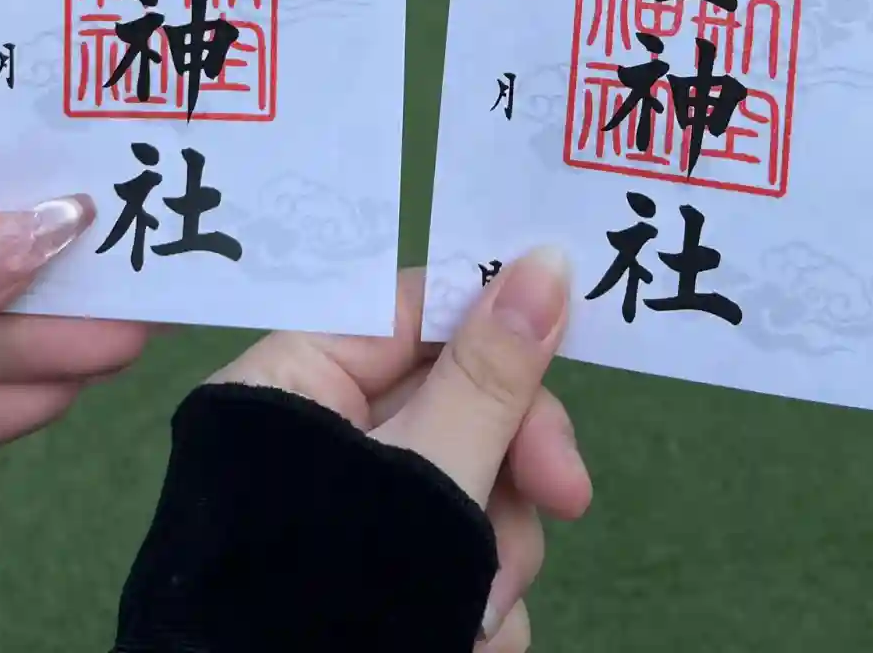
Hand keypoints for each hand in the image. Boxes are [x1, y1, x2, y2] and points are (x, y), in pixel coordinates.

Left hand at [210, 252, 586, 652]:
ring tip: (476, 616)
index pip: (419, 313)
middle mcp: (319, 442)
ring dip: (497, 557)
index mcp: (300, 383)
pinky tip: (468, 644)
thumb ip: (492, 375)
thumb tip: (547, 257)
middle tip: (569, 500)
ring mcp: (347, 521)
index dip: (501, 328)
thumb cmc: (328, 595)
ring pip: (471, 495)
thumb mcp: (427, 476)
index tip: (572, 358)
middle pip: (461, 404)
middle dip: (513, 471)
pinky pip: (454, 562)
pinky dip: (476, 605)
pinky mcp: (373, 587)